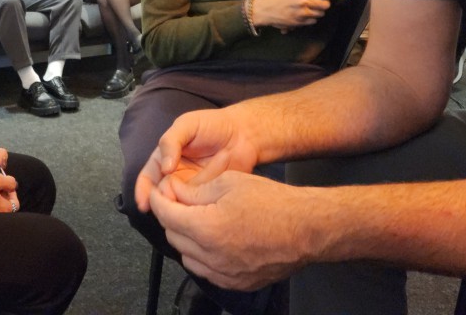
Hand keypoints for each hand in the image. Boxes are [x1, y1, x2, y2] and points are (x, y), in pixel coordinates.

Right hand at [135, 106, 259, 213]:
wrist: (244, 134)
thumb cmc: (212, 125)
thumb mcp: (187, 125)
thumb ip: (171, 141)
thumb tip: (164, 168)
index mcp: (164, 158)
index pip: (147, 178)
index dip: (143, 192)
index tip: (145, 204)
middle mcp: (175, 176)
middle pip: (161, 196)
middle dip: (163, 200)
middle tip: (172, 199)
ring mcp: (191, 188)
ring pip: (180, 202)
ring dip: (183, 201)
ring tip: (194, 192)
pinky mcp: (208, 195)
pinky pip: (200, 203)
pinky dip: (202, 200)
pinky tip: (209, 192)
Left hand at [149, 169, 309, 290]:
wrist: (306, 228)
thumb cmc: (272, 202)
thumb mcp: (229, 182)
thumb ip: (195, 190)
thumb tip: (173, 191)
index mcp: (207, 228)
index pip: (166, 215)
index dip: (158, 199)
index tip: (159, 191)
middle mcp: (212, 256)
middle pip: (173, 235)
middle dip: (171, 216)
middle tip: (179, 200)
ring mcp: (224, 273)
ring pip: (187, 256)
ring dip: (185, 237)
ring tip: (197, 219)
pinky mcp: (236, 283)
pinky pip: (205, 271)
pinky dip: (201, 255)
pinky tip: (212, 239)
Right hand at [253, 0, 346, 30]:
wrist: (262, 10)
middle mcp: (304, 0)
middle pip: (325, 4)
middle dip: (325, 3)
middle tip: (321, 2)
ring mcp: (302, 12)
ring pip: (320, 13)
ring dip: (319, 11)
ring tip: (313, 8)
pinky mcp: (299, 22)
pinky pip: (313, 21)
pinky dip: (312, 18)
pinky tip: (306, 15)